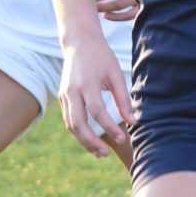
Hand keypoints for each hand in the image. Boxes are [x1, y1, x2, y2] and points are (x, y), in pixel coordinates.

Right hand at [56, 34, 134, 157]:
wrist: (78, 42)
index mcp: (87, 84)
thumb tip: (133, 122)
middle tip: (106, 154)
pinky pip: (68, 120)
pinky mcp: (62, 97)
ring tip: (100, 152)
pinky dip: (79, 133)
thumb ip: (123, 99)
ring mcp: (64, 95)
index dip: (109, 127)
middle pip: (77, 123)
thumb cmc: (101, 57)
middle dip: (91, 141)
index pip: (97, 111)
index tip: (122, 137)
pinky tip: (91, 140)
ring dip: (84, 141)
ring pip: (70, 125)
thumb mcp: (115, 74)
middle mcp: (72, 91)